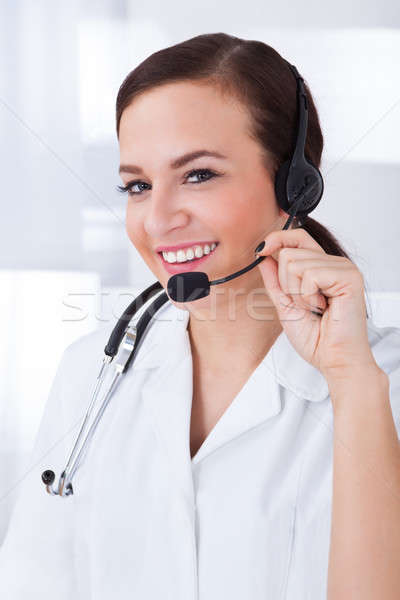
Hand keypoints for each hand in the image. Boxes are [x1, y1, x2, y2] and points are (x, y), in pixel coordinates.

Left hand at [255, 228, 377, 377]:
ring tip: (315, 308)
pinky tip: (323, 308)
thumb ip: (275, 280)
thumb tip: (264, 256)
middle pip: (289, 252)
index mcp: (322, 267)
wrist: (333, 360)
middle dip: (286, 284)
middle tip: (304, 305)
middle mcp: (335, 263)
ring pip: (295, 262)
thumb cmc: (316, 339)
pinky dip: (307, 295)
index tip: (260, 251)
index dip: (276, 239)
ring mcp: (344, 268)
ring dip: (297, 293)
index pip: (298, 237)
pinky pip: (310, 274)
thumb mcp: (285, 304)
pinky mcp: (350, 276)